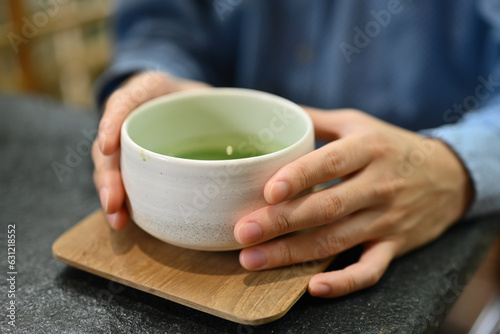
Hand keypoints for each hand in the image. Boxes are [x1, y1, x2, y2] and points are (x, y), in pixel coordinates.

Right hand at [92, 72, 208, 228]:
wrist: (182, 103)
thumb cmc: (192, 99)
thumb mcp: (205, 92)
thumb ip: (222, 103)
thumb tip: (268, 132)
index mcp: (146, 92)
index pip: (124, 101)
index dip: (112, 123)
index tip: (108, 146)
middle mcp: (128, 118)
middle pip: (108, 147)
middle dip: (109, 175)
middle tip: (114, 201)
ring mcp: (126, 143)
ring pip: (109, 168)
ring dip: (111, 194)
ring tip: (117, 218)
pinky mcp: (133, 164)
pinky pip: (124, 181)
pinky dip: (123, 202)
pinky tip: (124, 221)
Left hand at [234, 108, 472, 297]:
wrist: (449, 175)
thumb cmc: (391, 146)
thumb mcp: (359, 123)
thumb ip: (317, 120)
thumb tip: (274, 112)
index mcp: (369, 150)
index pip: (331, 164)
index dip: (300, 177)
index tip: (268, 191)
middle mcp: (379, 186)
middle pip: (327, 207)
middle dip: (282, 222)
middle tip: (244, 232)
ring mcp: (387, 220)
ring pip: (337, 240)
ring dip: (293, 254)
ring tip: (254, 259)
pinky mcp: (394, 245)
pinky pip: (371, 270)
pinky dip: (345, 282)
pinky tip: (314, 287)